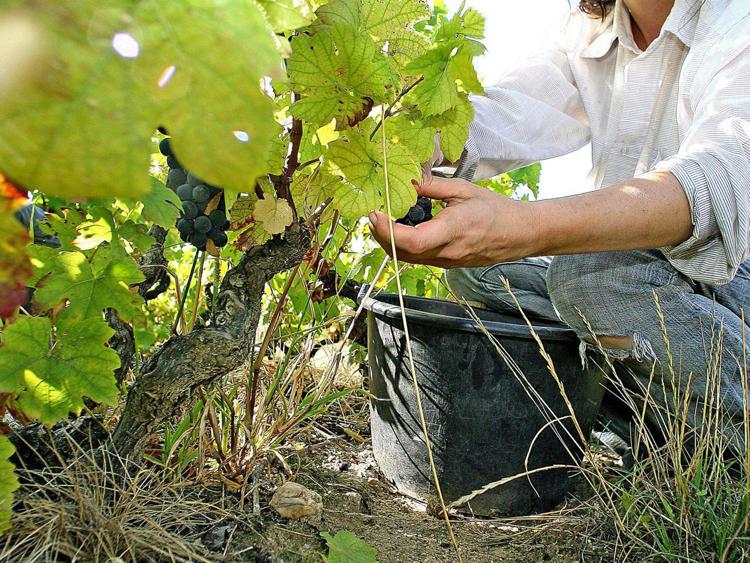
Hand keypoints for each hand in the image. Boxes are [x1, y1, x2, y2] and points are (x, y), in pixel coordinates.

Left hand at [368, 176, 540, 267]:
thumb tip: (404, 179)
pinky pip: (417, 258)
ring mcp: (446, 262)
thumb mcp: (463, 189)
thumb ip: (431, 186)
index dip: (387, 230)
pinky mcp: (446, 264)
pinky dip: (402, 245)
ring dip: (389, 241)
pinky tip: (399, 228)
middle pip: (402, 253)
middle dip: (380, 235)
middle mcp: (447, 252)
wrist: (519, 234)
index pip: (412, 240)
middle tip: (372, 213)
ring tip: (381, 219)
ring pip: (407, 258)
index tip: (375, 213)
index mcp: (454, 230)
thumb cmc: (496, 210)